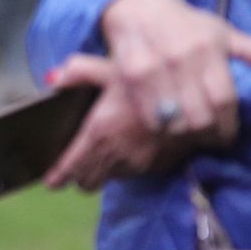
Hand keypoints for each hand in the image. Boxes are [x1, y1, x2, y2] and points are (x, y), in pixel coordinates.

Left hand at [43, 55, 190, 190]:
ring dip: (103, 170)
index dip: (57, 177)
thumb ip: (80, 71)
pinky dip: (127, 166)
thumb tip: (52, 78)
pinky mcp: (157, 167)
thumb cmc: (151, 77)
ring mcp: (138, 164)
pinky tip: (131, 148)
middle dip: (79, 174)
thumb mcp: (113, 67)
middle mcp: (116, 155)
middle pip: (86, 182)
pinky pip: (133, 174)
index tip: (51, 180)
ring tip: (104, 152)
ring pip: (109, 180)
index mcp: (99, 133)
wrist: (199, 92)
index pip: (69, 169)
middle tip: (77, 162)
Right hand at [100, 0, 250, 143]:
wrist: (138, 9)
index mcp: (208, 48)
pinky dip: (160, 128)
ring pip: (174, 122)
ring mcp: (154, 71)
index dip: (228, 125)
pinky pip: (149, 117)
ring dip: (184, 136)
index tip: (229, 137)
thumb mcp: (219, 30)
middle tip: (209, 140)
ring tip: (190, 137)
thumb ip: (248, 49)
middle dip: (207, 136)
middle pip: (199, 117)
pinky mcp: (131, 79)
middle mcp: (182, 60)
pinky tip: (167, 127)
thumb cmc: (184, 23)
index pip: (223, 99)